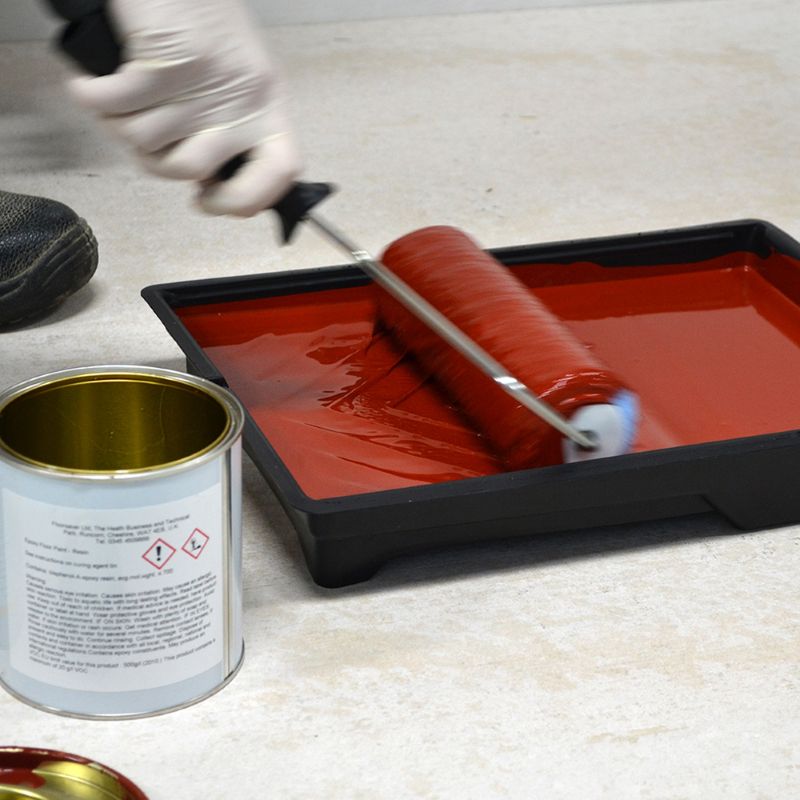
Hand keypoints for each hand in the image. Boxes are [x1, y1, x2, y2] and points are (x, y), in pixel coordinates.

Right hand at [68, 0, 301, 216]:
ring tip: (115, 100)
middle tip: (143, 138)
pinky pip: (116, 108)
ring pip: (148, 143)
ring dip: (118, 125)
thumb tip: (206, 182)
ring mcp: (206, 83)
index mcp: (269, 107)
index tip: (209, 200)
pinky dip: (93, 98)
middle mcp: (244, 100)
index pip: (279, 174)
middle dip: (154, 161)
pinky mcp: (166, 63)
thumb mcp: (234, 78)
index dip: (244, 200)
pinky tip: (89, 86)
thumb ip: (228, 128)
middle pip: (192, 170)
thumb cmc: (198, 17)